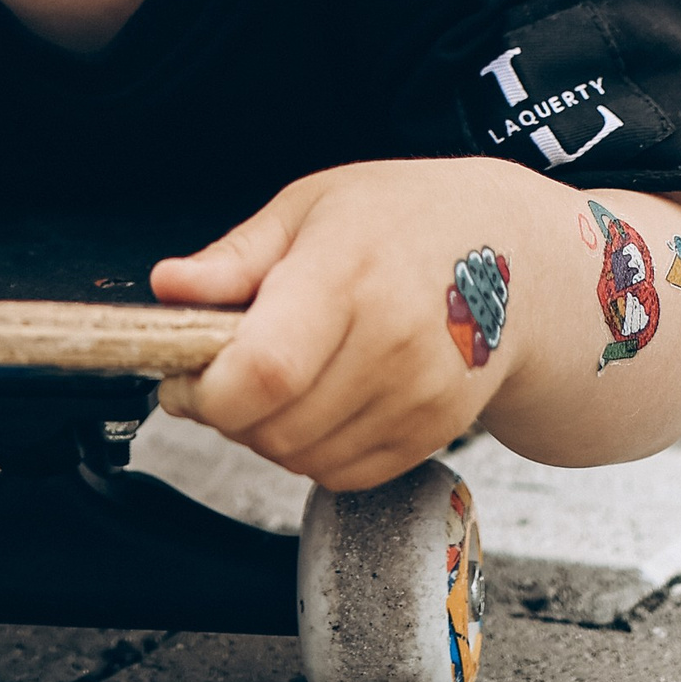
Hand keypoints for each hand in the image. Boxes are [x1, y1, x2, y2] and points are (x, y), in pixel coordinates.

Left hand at [149, 161, 521, 491]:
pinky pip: (343, 474)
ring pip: (302, 459)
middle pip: (275, 427)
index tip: (183, 376)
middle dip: (226, 412)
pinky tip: (320, 397)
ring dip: (267, 434)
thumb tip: (166, 287)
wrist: (514, 255)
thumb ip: (234, 258)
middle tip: (220, 371)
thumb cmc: (401, 218)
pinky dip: (312, 450)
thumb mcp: (310, 208)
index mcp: (348, 273)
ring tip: (277, 377)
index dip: (207, 391)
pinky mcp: (435, 433)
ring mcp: (421, 395)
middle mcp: (392, 341)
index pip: (264, 370)